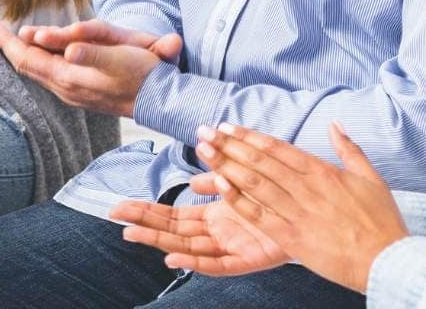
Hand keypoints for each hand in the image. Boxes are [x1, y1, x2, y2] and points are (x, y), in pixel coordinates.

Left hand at [0, 17, 175, 116]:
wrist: (161, 103)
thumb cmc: (141, 75)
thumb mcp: (119, 59)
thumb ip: (92, 53)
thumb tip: (69, 48)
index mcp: (67, 77)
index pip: (26, 58)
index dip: (7, 41)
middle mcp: (64, 87)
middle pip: (26, 64)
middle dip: (9, 44)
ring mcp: (71, 92)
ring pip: (37, 69)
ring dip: (23, 51)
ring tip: (10, 35)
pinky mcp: (80, 92)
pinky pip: (49, 74)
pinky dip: (38, 60)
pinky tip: (38, 52)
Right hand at [111, 191, 286, 276]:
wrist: (325, 217)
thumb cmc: (285, 197)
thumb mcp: (246, 180)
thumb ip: (219, 176)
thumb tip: (197, 178)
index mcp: (217, 216)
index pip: (174, 215)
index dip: (148, 211)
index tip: (122, 205)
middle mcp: (220, 233)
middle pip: (174, 230)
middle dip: (144, 224)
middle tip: (116, 217)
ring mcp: (232, 247)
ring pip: (188, 246)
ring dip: (159, 241)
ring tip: (131, 234)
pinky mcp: (251, 260)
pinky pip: (219, 265)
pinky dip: (196, 263)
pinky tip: (175, 258)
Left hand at [188, 121, 407, 292]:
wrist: (387, 261)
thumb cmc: (380, 222)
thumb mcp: (371, 179)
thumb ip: (349, 149)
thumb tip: (334, 124)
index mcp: (322, 172)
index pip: (277, 147)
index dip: (248, 136)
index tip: (226, 127)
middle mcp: (305, 188)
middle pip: (259, 160)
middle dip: (227, 144)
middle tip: (203, 131)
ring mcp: (296, 212)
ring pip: (254, 182)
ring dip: (224, 164)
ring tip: (202, 151)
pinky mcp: (291, 237)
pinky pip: (257, 214)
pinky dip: (236, 199)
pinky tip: (217, 185)